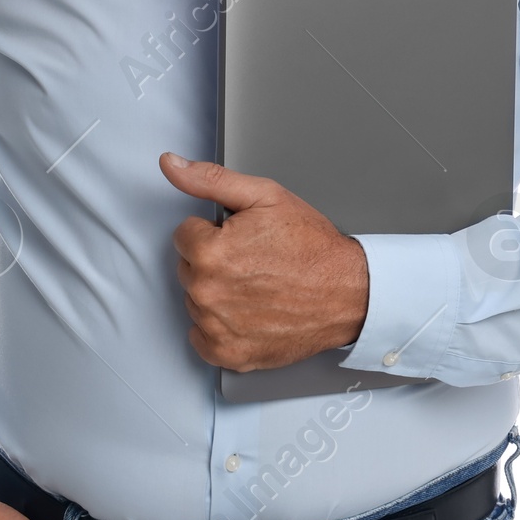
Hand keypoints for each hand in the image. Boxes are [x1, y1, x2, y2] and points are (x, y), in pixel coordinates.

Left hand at [159, 152, 369, 371]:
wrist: (348, 291)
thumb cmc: (312, 247)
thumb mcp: (264, 196)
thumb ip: (210, 179)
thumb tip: (171, 165)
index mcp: (209, 252)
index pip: (184, 235)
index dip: (213, 231)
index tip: (241, 238)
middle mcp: (208, 292)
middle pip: (188, 268)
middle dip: (214, 261)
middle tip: (252, 260)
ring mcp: (218, 327)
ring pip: (196, 301)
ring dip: (217, 293)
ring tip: (256, 285)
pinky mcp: (231, 354)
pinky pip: (202, 339)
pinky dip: (219, 328)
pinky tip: (246, 312)